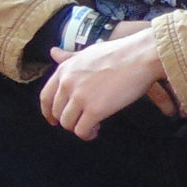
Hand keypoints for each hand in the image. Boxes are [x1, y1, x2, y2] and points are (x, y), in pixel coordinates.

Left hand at [39, 21, 168, 138]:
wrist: (140, 57)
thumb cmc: (120, 53)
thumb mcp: (88, 52)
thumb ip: (69, 57)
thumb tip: (52, 52)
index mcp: (64, 69)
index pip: (45, 97)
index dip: (48, 112)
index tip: (54, 119)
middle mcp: (67, 84)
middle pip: (57, 112)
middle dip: (68, 120)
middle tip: (81, 122)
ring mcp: (80, 97)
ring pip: (68, 124)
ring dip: (78, 128)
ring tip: (92, 126)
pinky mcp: (94, 110)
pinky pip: (82, 131)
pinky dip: (87, 134)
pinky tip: (96, 130)